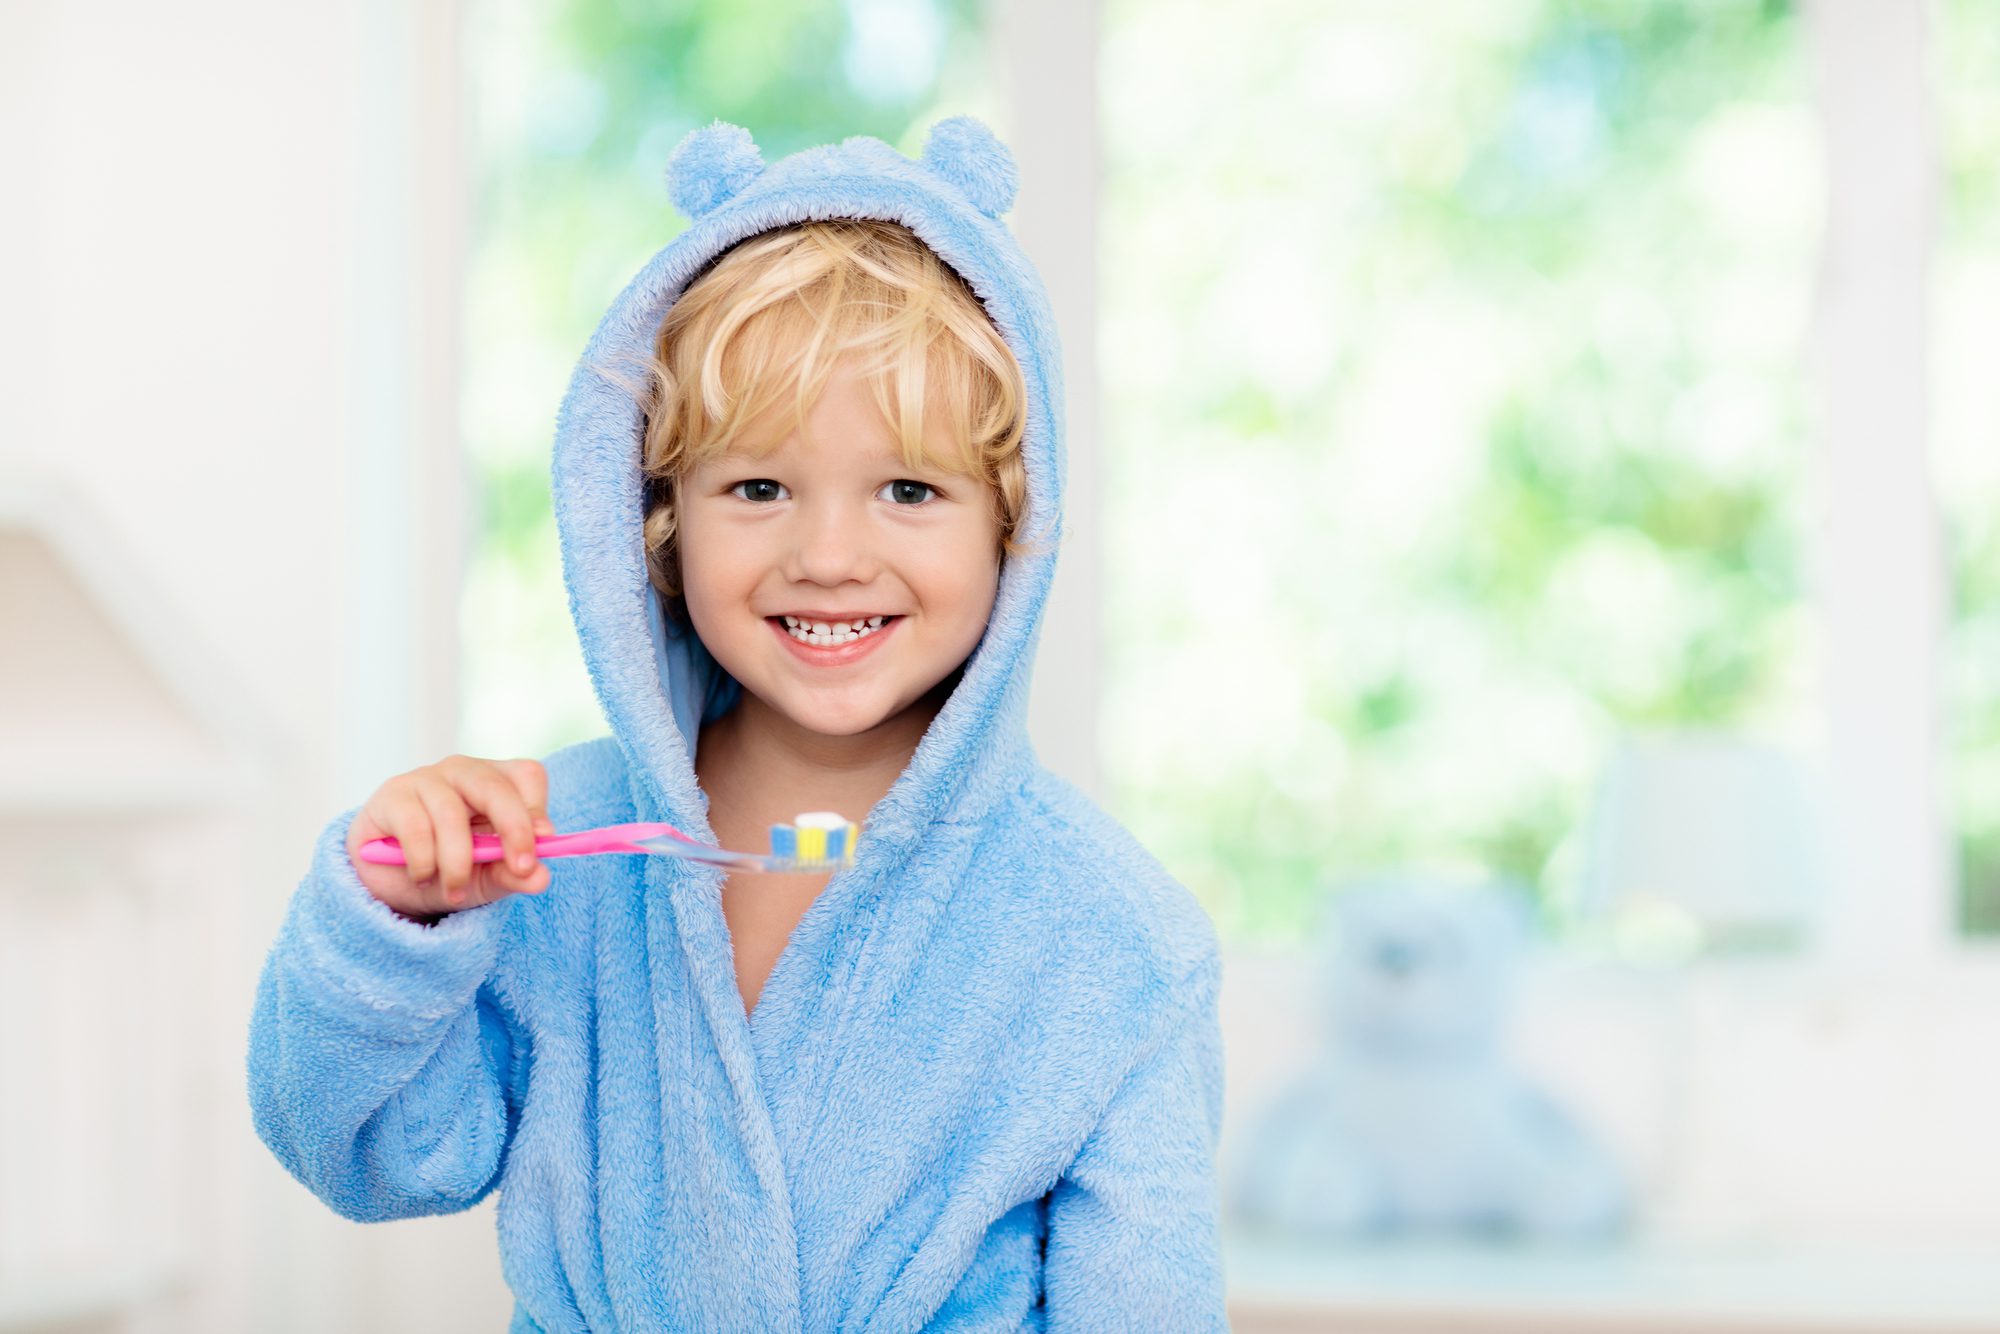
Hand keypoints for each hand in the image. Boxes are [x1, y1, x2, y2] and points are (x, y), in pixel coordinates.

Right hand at [345, 756, 554, 923]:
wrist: (390, 884)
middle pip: (494, 787)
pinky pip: (415, 827)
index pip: (527, 776)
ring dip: (458, 863)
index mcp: (496, 783)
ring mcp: (426, 779)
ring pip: (451, 814)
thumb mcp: (485, 879)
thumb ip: (511, 876)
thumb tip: (541, 877)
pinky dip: (424, 861)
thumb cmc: (446, 870)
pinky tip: (422, 878)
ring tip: (454, 892)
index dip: (536, 809)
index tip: (543, 843)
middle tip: (521, 868)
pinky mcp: (392, 795)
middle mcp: (463, 772)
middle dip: (513, 829)